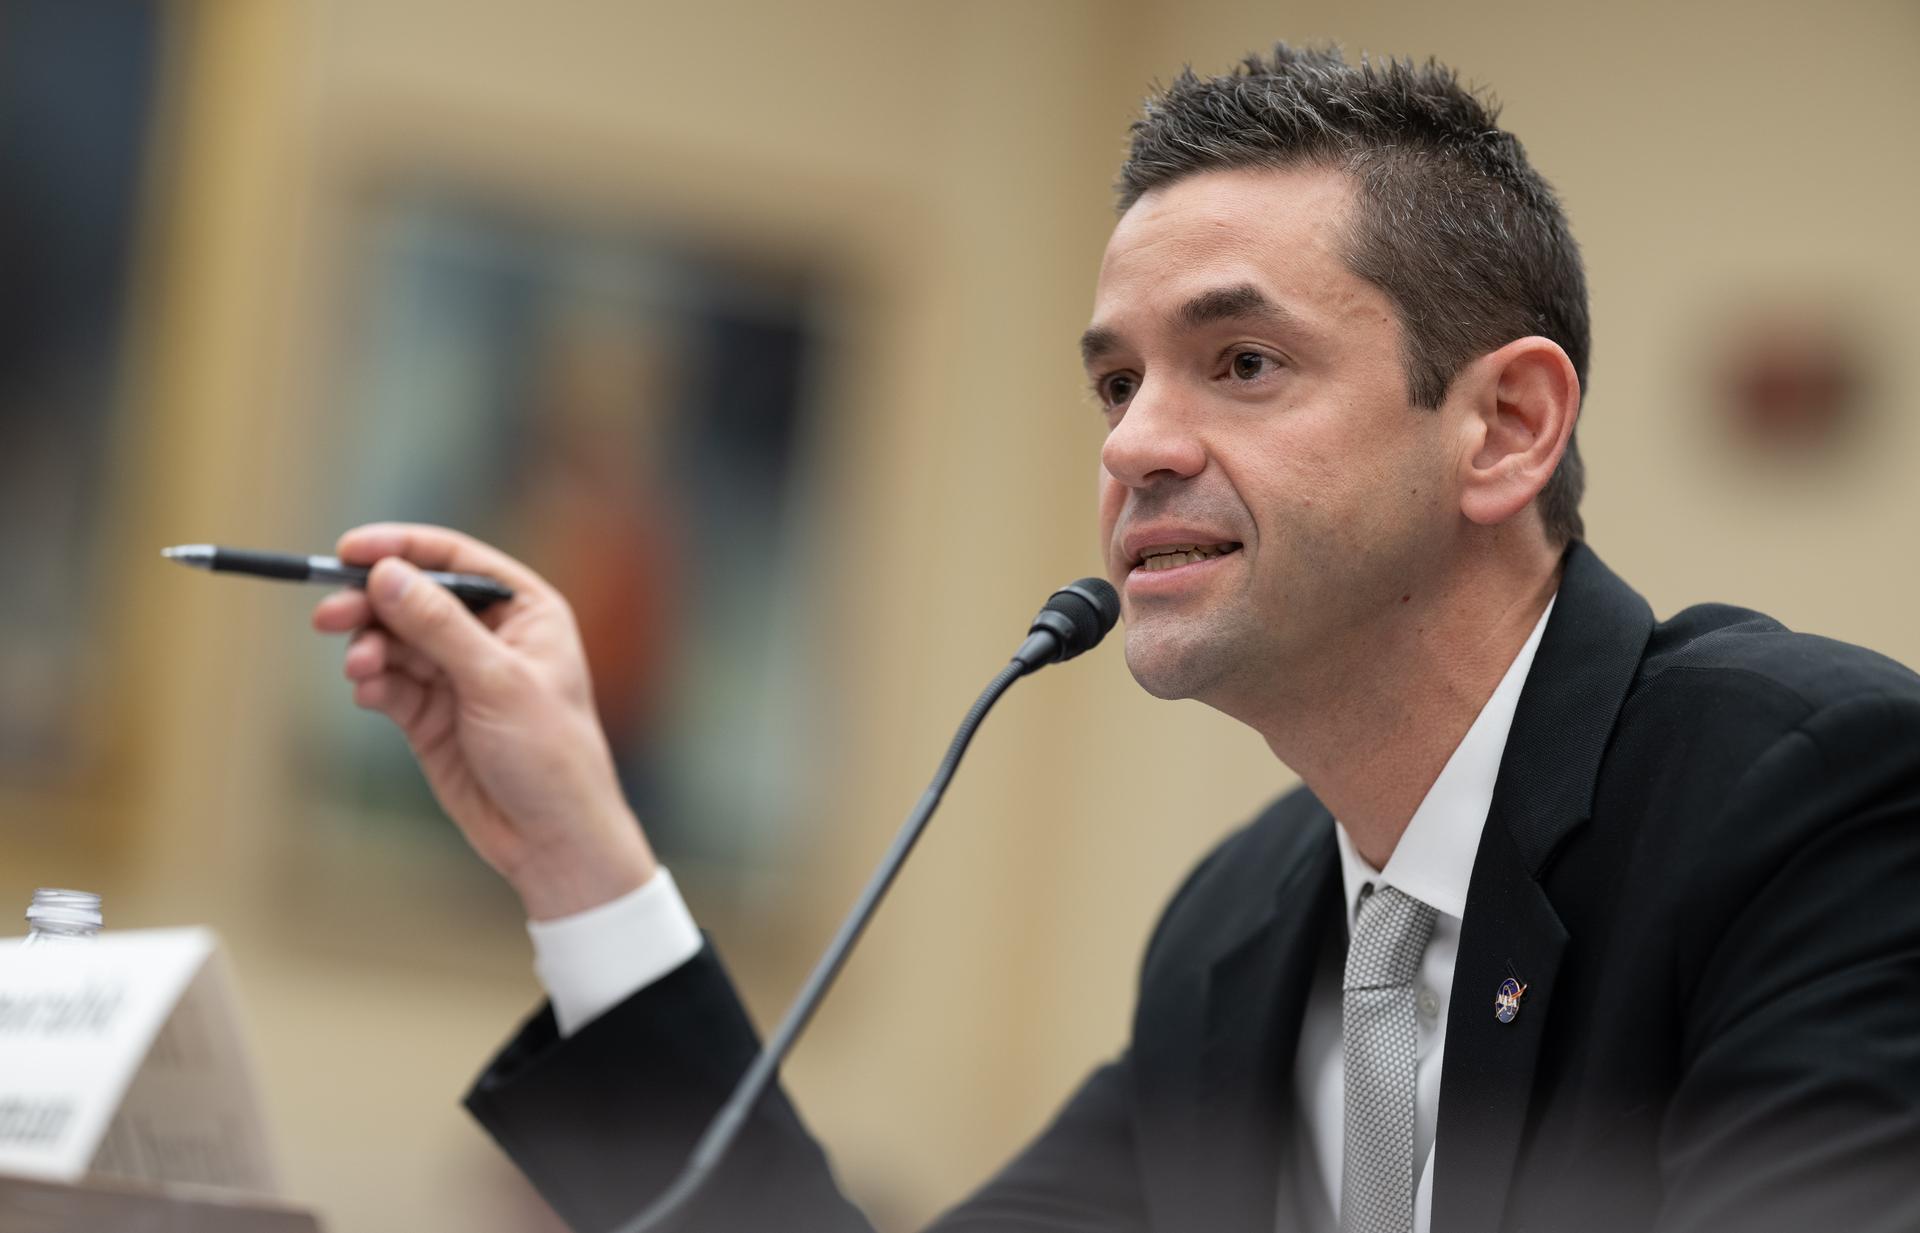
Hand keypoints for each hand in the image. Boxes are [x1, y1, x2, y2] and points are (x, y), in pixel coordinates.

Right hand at [311, 523, 657, 919]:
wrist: (551, 839)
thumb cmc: (550, 755)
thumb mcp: (497, 682)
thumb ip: (439, 627)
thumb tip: (387, 574)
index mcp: (526, 612)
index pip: (455, 561)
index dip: (402, 549)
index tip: (349, 550)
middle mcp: (491, 636)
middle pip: (414, 599)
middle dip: (371, 604)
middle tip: (330, 616)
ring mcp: (458, 676)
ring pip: (395, 642)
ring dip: (369, 648)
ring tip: (360, 669)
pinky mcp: (432, 716)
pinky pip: (390, 684)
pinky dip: (373, 683)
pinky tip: (368, 693)